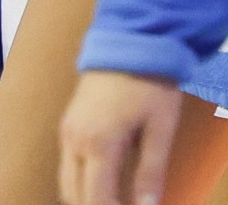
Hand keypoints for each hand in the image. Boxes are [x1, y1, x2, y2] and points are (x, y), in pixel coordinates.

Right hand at [60, 70, 184, 204]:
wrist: (130, 40)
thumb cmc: (150, 83)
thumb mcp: (160, 128)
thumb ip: (151, 171)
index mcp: (98, 144)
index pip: (96, 200)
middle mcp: (74, 140)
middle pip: (75, 196)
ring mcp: (66, 131)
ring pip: (67, 182)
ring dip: (85, 198)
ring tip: (113, 201)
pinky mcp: (67, 124)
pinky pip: (67, 164)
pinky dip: (80, 181)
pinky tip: (102, 184)